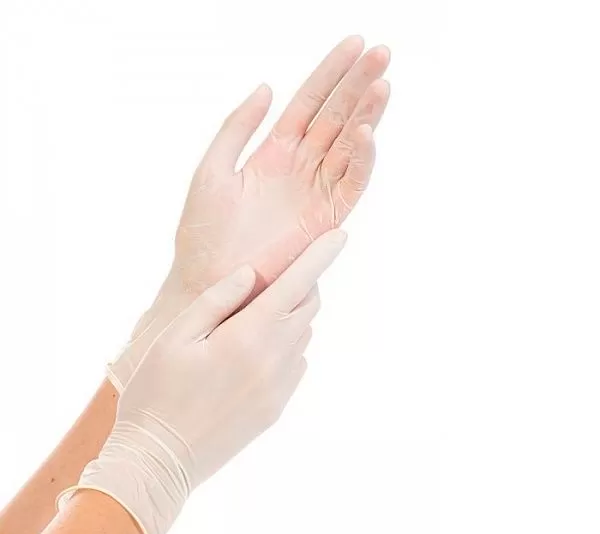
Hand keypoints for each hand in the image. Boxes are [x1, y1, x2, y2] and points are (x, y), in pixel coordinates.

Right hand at [63, 230, 346, 533]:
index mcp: (250, 337)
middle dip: (299, 286)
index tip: (341, 235)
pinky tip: (250, 356)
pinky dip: (284, 348)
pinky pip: (295, 364)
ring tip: (246, 324)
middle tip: (267, 283)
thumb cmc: (157, 394)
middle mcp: (275, 361)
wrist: (159, 462)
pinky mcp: (277, 408)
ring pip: (302, 336)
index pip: (296, 284)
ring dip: (288, 318)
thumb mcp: (176, 337)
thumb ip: (219, 300)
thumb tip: (253, 274)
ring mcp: (280, 388)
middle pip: (307, 308)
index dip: (320, 256)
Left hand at [108, 36, 389, 389]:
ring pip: (348, 148)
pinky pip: (349, 186)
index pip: (309, 103)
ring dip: (367, 117)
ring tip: (383, 84)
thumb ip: (237, 128)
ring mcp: (314, 193)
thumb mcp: (212, 169)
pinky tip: (366, 134)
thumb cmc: (203, 233)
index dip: (330, 73)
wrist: (209, 280)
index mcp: (274, 153)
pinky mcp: (324, 220)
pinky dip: (360, 162)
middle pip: (335, 118)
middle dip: (357, 85)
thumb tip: (265, 87)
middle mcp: (300, 168)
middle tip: (382, 54)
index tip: (354, 44)